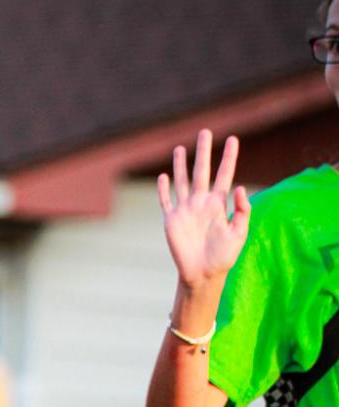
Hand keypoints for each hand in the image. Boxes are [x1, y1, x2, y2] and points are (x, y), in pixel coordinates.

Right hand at [158, 130, 250, 288]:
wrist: (203, 275)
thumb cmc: (224, 257)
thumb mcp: (239, 233)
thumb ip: (242, 211)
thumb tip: (239, 188)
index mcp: (219, 204)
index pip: (225, 175)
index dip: (229, 157)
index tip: (234, 139)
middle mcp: (201, 203)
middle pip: (202, 172)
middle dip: (204, 152)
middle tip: (205, 132)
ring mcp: (185, 211)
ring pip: (182, 182)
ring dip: (181, 165)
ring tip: (180, 148)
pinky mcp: (172, 221)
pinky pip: (166, 201)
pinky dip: (163, 189)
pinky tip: (164, 176)